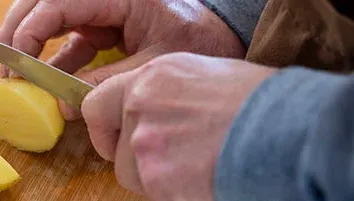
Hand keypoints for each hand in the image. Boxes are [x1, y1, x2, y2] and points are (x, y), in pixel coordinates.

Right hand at [0, 0, 244, 119]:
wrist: (223, 36)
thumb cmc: (200, 39)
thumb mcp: (154, 65)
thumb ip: (108, 82)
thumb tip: (64, 105)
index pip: (58, 3)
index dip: (31, 31)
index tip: (18, 62)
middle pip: (42, 3)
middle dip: (17, 32)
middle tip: (5, 67)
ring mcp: (99, 12)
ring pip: (49, 20)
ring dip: (30, 47)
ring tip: (16, 77)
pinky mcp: (101, 29)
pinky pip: (68, 41)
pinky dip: (54, 62)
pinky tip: (48, 86)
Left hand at [81, 53, 274, 197]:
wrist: (288, 129)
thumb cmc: (260, 102)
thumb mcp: (204, 77)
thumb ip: (165, 95)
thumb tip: (152, 112)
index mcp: (150, 79)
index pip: (95, 106)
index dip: (105, 128)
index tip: (116, 139)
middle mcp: (140, 109)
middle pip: (116, 151)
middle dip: (136, 161)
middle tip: (172, 160)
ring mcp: (146, 146)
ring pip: (134, 178)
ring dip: (159, 180)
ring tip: (198, 168)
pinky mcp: (158, 180)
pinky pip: (156, 195)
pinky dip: (176, 194)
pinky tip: (205, 180)